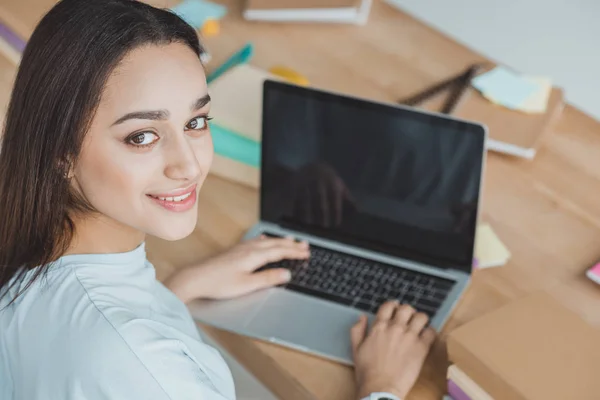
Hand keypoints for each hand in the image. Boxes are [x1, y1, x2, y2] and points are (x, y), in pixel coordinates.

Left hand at [164, 235, 309, 302]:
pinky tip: (265, 239)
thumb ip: (268, 279)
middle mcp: (249, 248)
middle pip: (275, 244)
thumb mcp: (247, 285)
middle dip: (292, 244)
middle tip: (306, 245)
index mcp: (254, 256)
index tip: (307, 253)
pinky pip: (257, 241)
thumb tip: (286, 274)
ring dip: (281, 240)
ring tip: (292, 239)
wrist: (195, 278)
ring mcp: (241, 248)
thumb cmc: (219, 283)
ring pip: (267, 241)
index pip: (280, 252)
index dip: (295, 252)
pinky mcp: (235, 250)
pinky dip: (267, 239)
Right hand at [292, 162, 354, 226]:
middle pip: (320, 202)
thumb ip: (347, 198)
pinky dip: (292, 209)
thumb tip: (357, 211)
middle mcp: (319, 183)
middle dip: (322, 216)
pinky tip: (294, 219)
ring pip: (306, 202)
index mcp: (332, 183)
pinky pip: (293, 199)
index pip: (335, 201)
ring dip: (307, 215)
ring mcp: (306, 184)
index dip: (336, 213)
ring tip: (308, 226)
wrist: (309, 165)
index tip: (336, 225)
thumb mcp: (339, 184)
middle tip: (323, 228)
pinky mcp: (294, 186)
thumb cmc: (328, 179)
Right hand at [351, 301, 435, 399]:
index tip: (396, 309)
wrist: (381, 387)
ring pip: (421, 317)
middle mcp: (396, 327)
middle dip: (408, 312)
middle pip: (407, 308)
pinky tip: (426, 338)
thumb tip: (362, 317)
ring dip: (421, 320)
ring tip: (420, 327)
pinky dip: (430, 333)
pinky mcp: (421, 348)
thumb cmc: (367, 371)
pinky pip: (431, 333)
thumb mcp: (356, 348)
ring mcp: (410, 336)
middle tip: (408, 319)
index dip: (393, 305)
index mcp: (379, 326)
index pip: (389, 305)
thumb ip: (357, 330)